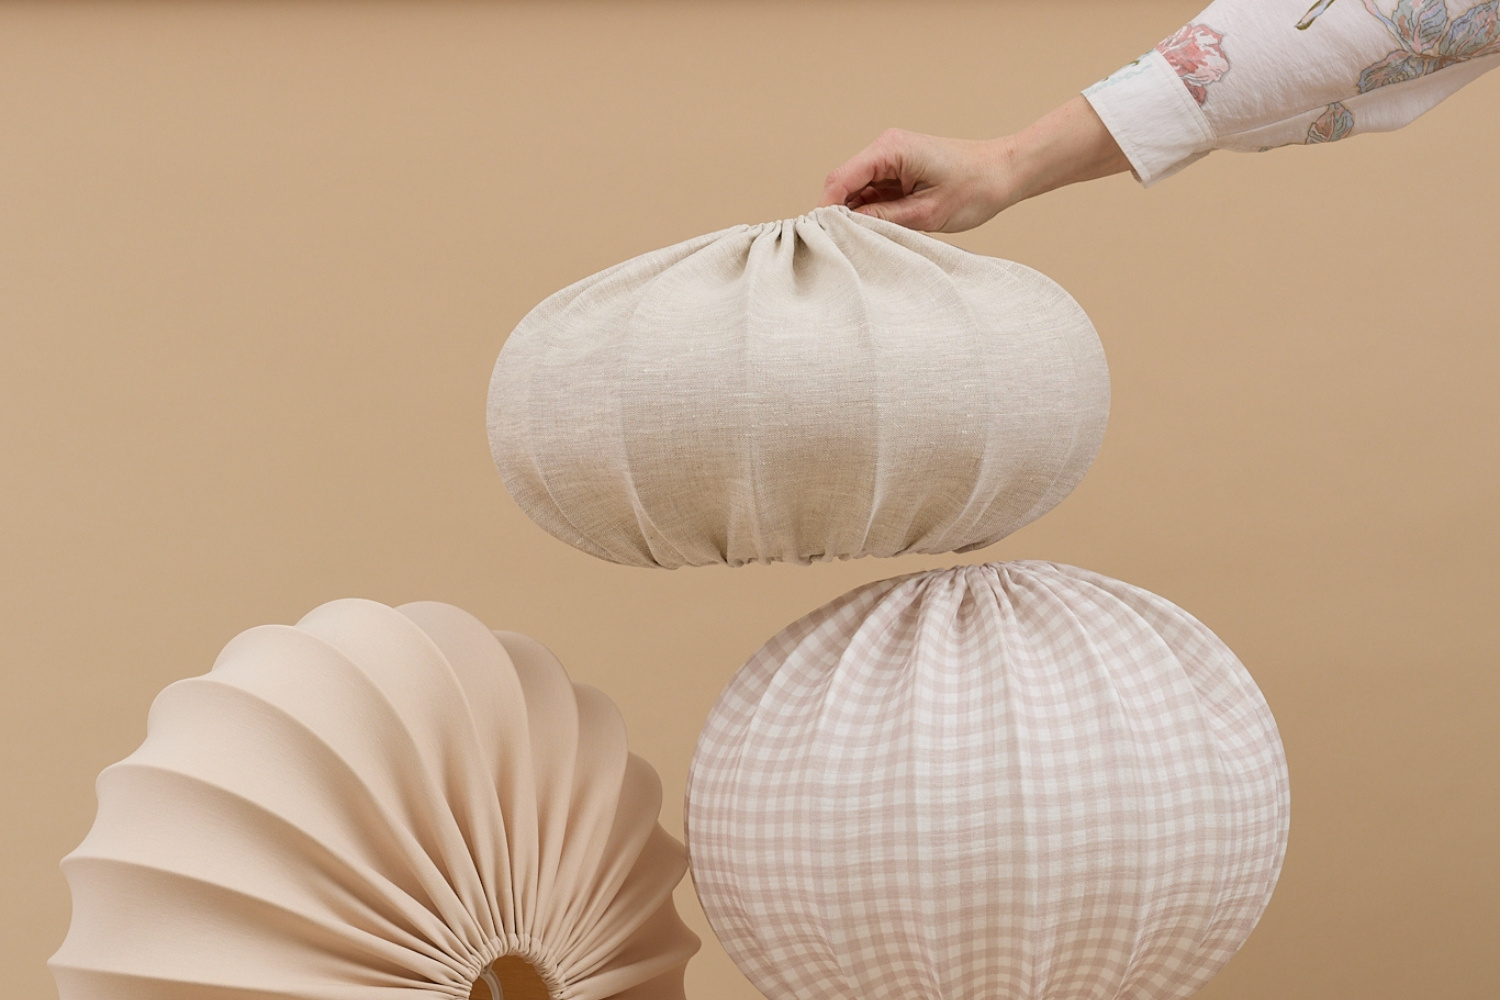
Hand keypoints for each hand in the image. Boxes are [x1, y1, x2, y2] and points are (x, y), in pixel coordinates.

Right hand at [819, 96, 1131, 232]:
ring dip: (856, 214)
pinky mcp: (899, 169)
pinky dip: (871, 211)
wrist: (1006, 173)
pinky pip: (873, 192)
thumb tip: (846, 227)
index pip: (840, 180)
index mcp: (890, 150)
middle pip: (843, 184)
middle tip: (841, 247)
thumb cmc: (975, 189)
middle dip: (839, 214)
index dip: (826, 210)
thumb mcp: (925, 214)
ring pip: (856, 190)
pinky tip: (879, 231)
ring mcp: (891, 158)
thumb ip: (881, 219)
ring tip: (864, 242)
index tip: (822, 239)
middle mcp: (885, 147)